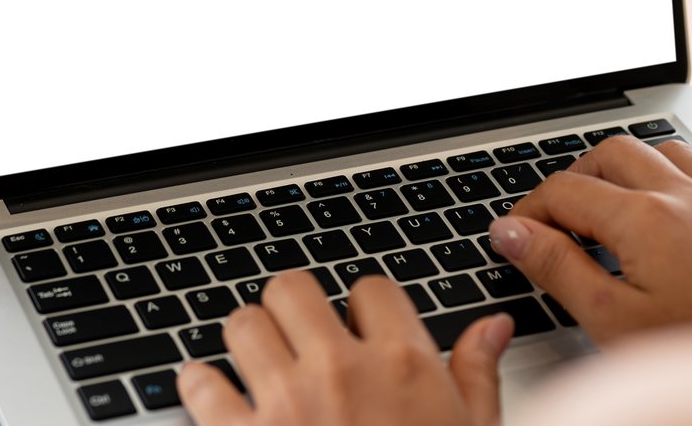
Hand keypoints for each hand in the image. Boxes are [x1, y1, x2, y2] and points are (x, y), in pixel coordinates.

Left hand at [178, 270, 512, 424]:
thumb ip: (475, 377)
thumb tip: (492, 327)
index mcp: (402, 366)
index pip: (370, 289)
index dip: (362, 308)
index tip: (358, 329)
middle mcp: (340, 372)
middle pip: (293, 288)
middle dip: (293, 309)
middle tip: (299, 338)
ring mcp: (286, 404)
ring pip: (243, 323)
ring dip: (248, 342)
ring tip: (259, 366)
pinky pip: (200, 383)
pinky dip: (201, 386)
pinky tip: (216, 398)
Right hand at [488, 136, 691, 343]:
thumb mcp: (614, 322)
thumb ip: (557, 268)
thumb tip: (513, 233)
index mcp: (646, 218)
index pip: (564, 190)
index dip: (528, 212)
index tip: (514, 236)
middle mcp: (687, 195)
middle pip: (610, 152)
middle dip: (574, 179)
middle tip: (557, 221)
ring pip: (661, 150)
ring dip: (626, 168)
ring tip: (609, 209)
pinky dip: (674, 178)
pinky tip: (669, 215)